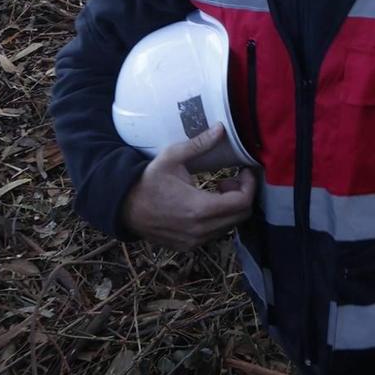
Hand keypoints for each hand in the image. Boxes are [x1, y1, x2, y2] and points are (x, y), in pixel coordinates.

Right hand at [119, 126, 256, 249]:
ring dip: (232, 207)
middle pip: (241, 216)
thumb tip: (220, 128)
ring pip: (230, 226)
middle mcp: (200, 230)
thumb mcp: (172, 157)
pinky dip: (220, 218)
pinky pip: (216, 234)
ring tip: (219, 188)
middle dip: (243, 194)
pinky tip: (207, 203)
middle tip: (233, 178)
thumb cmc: (148, 180)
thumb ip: (199, 144)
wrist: (124, 207)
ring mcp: (194, 241)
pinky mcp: (188, 246)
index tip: (245, 171)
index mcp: (199, 209)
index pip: (242, 202)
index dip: (250, 185)